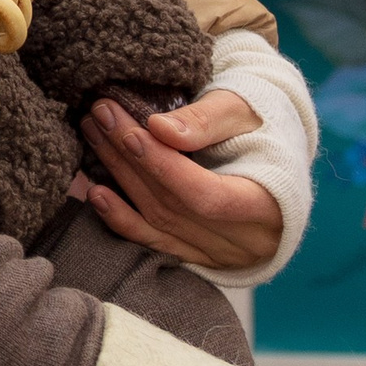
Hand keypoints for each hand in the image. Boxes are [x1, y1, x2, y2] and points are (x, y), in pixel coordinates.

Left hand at [80, 91, 281, 272]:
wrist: (272, 151)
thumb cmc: (262, 125)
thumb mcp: (245, 110)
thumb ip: (206, 120)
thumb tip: (159, 128)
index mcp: (272, 204)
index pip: (207, 195)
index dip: (164, 167)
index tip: (130, 133)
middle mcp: (248, 240)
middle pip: (176, 206)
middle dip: (132, 160)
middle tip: (99, 116)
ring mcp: (222, 254)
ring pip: (160, 222)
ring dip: (120, 179)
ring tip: (93, 135)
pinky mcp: (199, 255)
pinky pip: (155, 243)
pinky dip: (122, 219)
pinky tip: (95, 193)